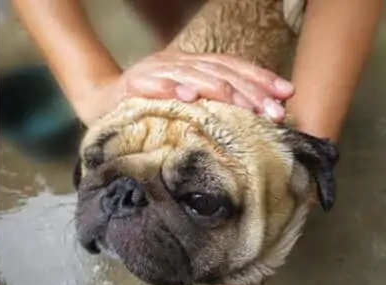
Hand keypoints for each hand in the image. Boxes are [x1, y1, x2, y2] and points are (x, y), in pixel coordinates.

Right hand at [78, 50, 292, 125]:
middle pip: (221, 72)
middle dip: (248, 91)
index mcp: (196, 66)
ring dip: (215, 88)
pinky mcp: (134, 84)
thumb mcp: (183, 106)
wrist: (99, 102)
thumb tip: (253, 121)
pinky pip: (154, 86)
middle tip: (271, 111)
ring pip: (192, 75)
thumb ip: (211, 107)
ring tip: (235, 100)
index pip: (235, 69)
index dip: (261, 80)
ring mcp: (157, 71)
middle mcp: (180, 63)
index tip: (286, 96)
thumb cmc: (146, 110)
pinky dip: (170, 90)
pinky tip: (186, 97)